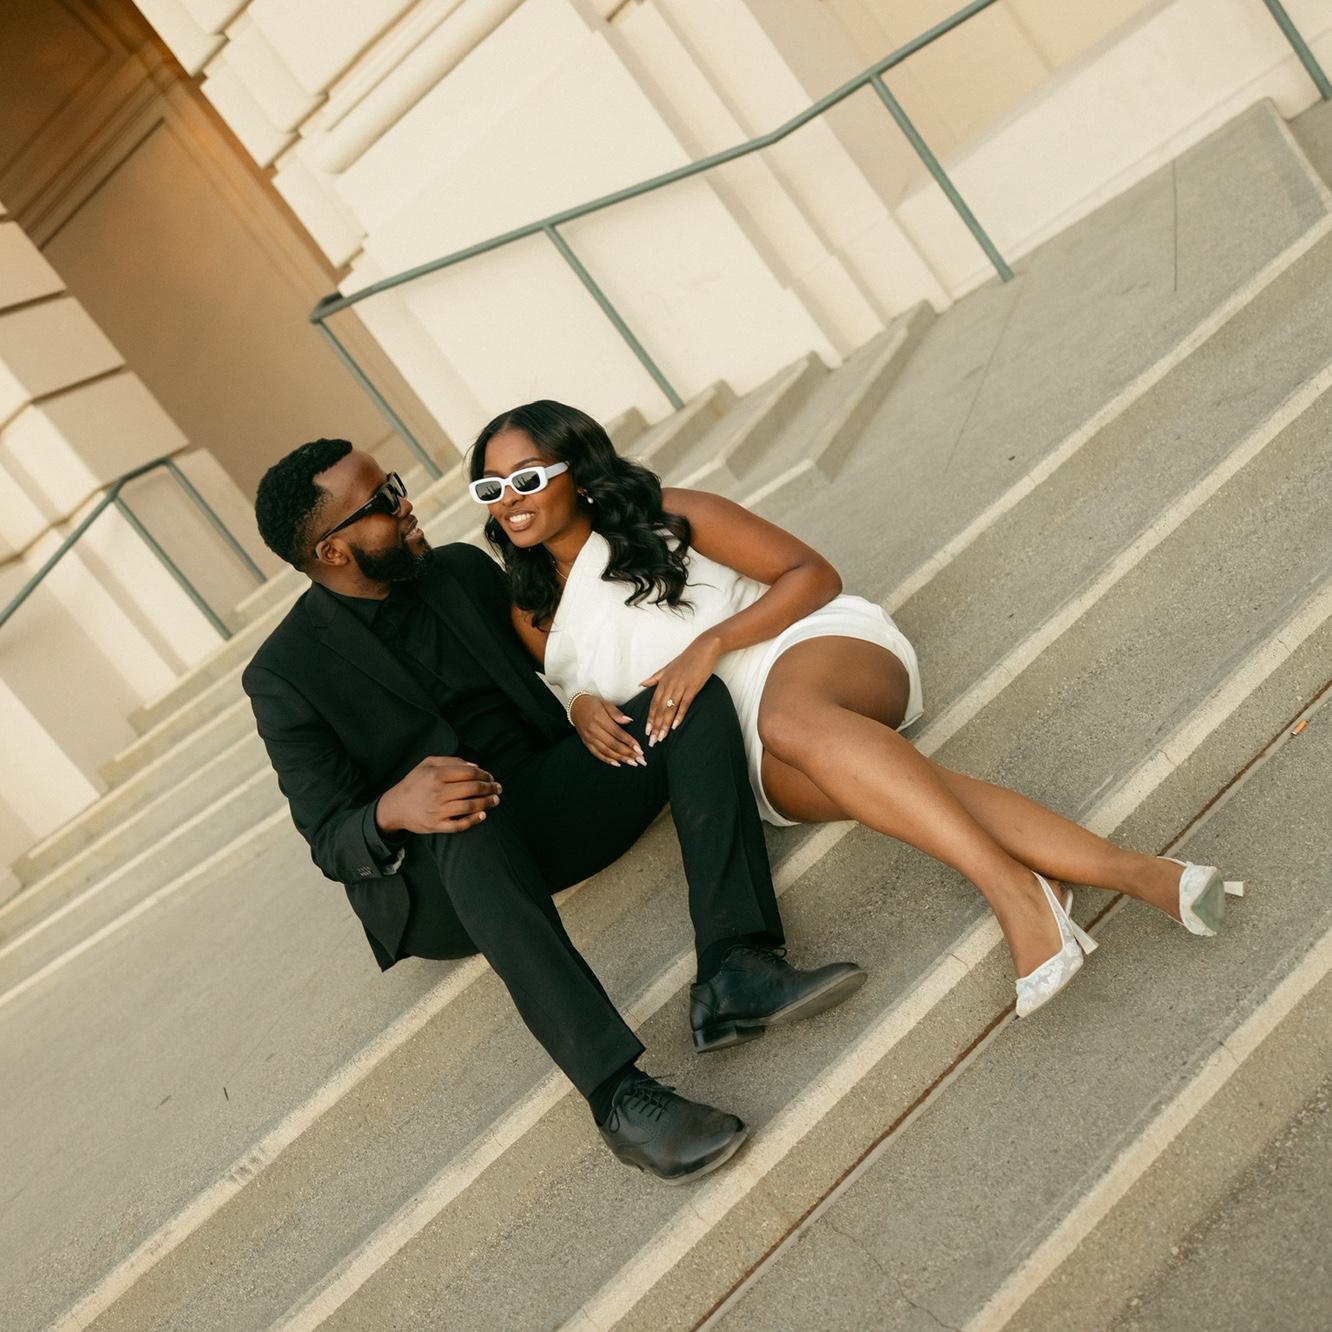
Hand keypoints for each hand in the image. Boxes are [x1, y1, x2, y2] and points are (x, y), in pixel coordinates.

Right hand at [376, 757, 500, 834]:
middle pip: (472, 789)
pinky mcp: (436, 826)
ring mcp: (437, 811)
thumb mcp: (427, 764)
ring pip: (469, 806)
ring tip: (495, 800)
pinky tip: (483, 815)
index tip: (490, 777)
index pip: (468, 773)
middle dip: (489, 788)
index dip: (484, 774)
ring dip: (487, 803)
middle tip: (498, 788)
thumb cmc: (414, 783)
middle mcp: (438, 792)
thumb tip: (475, 766)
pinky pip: (459, 825)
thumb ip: (451, 761)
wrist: (395, 807)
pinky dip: (473, 820)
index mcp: (436, 775)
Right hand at [570, 693, 646, 767]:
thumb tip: (629, 720)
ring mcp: (589, 738)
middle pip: (613, 744)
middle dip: (628, 753)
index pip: (617, 733)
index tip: (639, 748)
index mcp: (600, 718)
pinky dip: (607, 760)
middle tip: (640, 759)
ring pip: (606, 751)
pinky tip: (617, 763)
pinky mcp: (586, 742)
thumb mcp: (605, 703)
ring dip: (620, 758)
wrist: (575, 706)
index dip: (629, 741)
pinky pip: (597, 754)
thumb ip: (617, 713)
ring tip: (632, 763)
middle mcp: (593, 730)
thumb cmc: (593, 703)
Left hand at [640, 633, 722, 744]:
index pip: (653, 703)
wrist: (703, 648)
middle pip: (659, 710)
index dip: (650, 718)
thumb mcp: (667, 667)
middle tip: (652, 741)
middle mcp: (669, 685)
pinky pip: (684, 704)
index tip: (647, 731)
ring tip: (661, 738)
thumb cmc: (686, 658)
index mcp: (662, 681)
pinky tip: (676, 726)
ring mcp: (680, 687)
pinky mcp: (692, 688)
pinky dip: (679, 715)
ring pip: (669, 710)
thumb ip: (654, 678)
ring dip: (665, 725)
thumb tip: (641, 684)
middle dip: (655, 726)